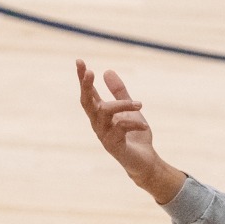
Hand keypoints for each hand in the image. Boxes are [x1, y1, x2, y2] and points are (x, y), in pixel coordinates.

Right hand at [76, 60, 179, 200]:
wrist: (145, 162)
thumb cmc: (135, 136)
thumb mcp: (129, 110)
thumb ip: (119, 92)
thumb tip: (107, 70)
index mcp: (100, 114)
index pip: (88, 94)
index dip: (82, 79)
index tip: (79, 61)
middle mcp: (98, 124)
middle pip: (86, 102)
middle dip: (87, 86)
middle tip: (90, 71)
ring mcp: (104, 136)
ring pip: (105, 113)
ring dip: (123, 105)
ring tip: (140, 105)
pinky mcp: (114, 147)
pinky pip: (121, 129)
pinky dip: (134, 124)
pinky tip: (144, 125)